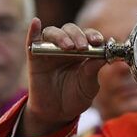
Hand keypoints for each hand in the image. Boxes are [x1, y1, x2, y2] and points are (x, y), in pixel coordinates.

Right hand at [21, 18, 105, 136]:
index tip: (98, 42)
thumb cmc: (75, 97)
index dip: (93, 35)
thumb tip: (104, 55)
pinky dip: (33, 31)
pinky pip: (32, 41)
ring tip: (68, 47)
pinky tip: (35, 23)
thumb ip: (93, 70)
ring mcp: (50, 51)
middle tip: (82, 47)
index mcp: (83, 51)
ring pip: (52, 33)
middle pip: (70, 30)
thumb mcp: (88, 86)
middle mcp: (66, 47)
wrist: (57, 113)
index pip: (88, 35)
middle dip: (78, 35)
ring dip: (61, 36)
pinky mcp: (35, 58)